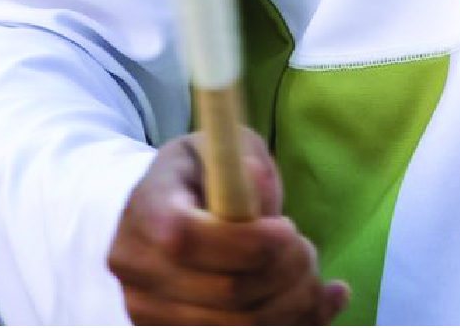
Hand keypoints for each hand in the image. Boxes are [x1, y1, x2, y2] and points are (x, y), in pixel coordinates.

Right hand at [109, 131, 347, 325]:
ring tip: (312, 276)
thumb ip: (242, 161)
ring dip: (296, 304)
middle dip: (287, 272)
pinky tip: (322, 303)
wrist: (160, 216)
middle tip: (307, 250)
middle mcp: (137, 272)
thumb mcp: (221, 149)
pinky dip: (295, 325)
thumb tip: (259, 181)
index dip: (249, 241)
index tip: (289, 228)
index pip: (188, 240)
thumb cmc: (199, 175)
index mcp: (145, 213)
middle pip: (227, 293)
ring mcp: (149, 315)